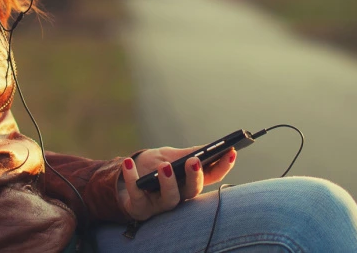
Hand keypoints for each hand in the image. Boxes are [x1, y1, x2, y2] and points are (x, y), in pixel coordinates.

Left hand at [116, 146, 236, 221]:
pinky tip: (128, 163)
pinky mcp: (140, 208)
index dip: (223, 166)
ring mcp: (160, 204)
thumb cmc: (153, 167)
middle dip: (195, 177)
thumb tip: (207, 149)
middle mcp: (179, 196)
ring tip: (165, 166)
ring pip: (170, 199)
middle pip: (192, 191)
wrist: (124, 180)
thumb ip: (186, 154)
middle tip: (194, 161)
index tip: (232, 151)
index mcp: (190, 181)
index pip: (212, 177)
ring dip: (168, 183)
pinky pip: (137, 195)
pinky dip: (132, 178)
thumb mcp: (170, 156)